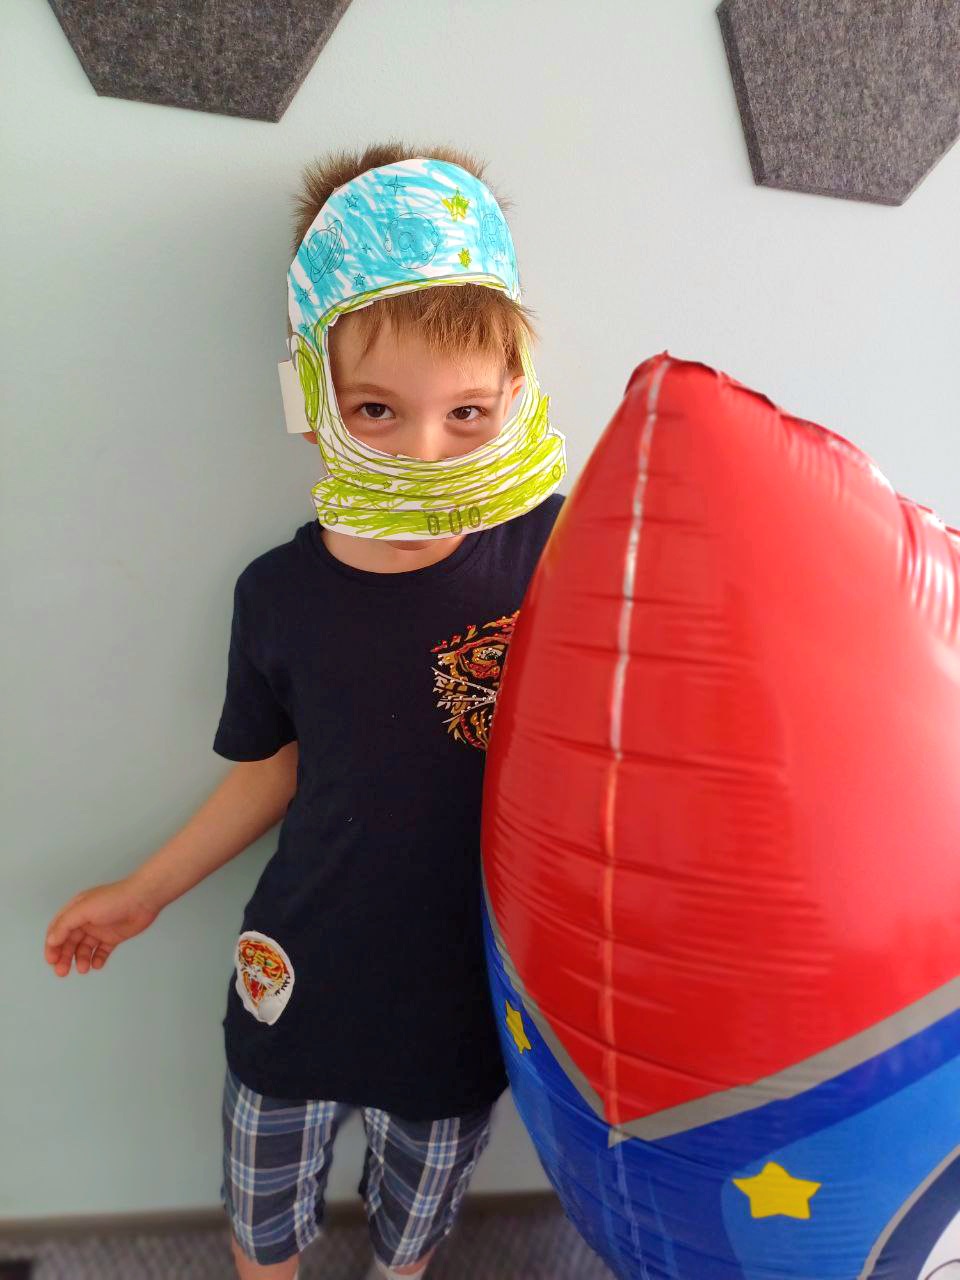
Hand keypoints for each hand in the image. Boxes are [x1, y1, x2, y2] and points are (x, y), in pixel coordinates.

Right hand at [44, 878, 160, 976]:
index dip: (52, 945)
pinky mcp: (113, 937)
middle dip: (64, 957)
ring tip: (84, 969)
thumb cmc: (113, 900)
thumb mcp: (83, 909)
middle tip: (62, 972)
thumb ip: (65, 925)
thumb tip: (51, 940)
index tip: (51, 960)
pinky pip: (101, 951)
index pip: (57, 930)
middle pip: (69, 942)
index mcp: (75, 910)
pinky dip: (97, 959)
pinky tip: (97, 964)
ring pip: (84, 949)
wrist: (143, 899)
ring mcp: (99, 929)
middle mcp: (85, 920)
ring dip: (81, 959)